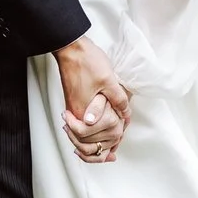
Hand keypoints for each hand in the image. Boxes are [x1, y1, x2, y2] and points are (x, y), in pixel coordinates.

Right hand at [56, 35, 131, 162]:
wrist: (71, 49)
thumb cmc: (87, 62)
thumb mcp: (109, 81)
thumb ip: (119, 101)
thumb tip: (127, 116)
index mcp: (83, 113)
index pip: (95, 140)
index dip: (110, 141)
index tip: (120, 140)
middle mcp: (75, 115)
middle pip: (85, 144)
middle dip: (102, 147)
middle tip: (115, 149)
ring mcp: (73, 110)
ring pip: (80, 138)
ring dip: (94, 144)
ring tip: (107, 149)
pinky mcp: (73, 104)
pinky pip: (79, 127)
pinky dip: (88, 135)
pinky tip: (98, 133)